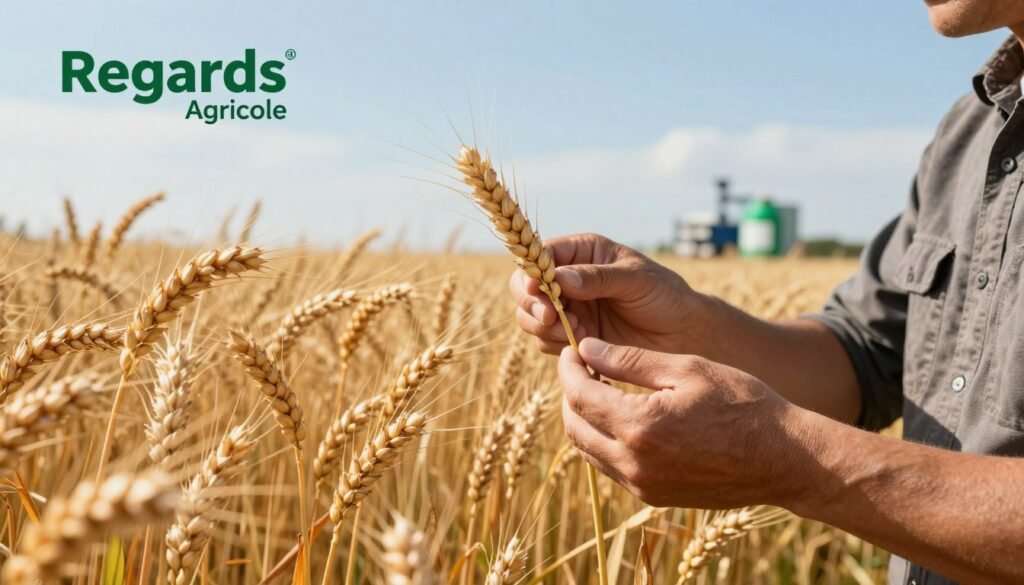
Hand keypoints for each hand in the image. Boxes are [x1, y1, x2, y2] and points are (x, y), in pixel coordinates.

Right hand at [509, 233, 700, 354]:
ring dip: (544, 328)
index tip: (540, 290)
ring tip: (578, 333)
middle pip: (525, 287)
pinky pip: (545, 342)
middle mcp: (568, 279)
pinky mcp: (572, 336)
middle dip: (532, 304)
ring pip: (530, 317)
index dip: (532, 272)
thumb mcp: (635, 280)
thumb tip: (559, 277)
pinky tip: (584, 345)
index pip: (540, 255)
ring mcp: (568, 309)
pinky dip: (556, 346)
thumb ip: (597, 278)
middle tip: (552, 318)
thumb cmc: (665, 296)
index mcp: (582, 252)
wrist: (683, 335)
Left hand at [558, 337, 805, 508]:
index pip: (579, 396)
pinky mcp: (652, 497)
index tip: (571, 350)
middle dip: (570, 394)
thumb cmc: (741, 403)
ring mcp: (642, 486)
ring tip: (598, 389)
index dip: (568, 369)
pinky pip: (610, 467)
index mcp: (639, 426)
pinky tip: (620, 417)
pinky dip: (603, 441)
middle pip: (574, 426)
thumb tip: (586, 349)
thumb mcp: (685, 368)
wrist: (782, 458)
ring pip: (588, 451)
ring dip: (583, 419)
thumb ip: (629, 360)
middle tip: (581, 367)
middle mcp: (634, 463)